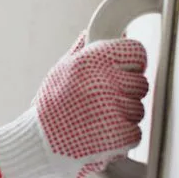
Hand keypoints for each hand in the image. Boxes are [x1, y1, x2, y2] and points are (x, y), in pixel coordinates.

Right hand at [0, 32, 148, 177]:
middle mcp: (103, 81)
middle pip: (140, 84)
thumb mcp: (60, 71)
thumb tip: (99, 32)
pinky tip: (100, 136)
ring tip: (96, 122)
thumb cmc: (49, 109)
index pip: (136, 52)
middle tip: (102, 105)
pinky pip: (135, 133)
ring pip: (138, 110)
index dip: (132, 66)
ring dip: (123, 118)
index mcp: (91, 60)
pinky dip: (121, 139)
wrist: (38, 145)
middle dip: (126, 95)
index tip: (125, 75)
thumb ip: (83, 51)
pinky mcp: (119, 134)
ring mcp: (113, 108)